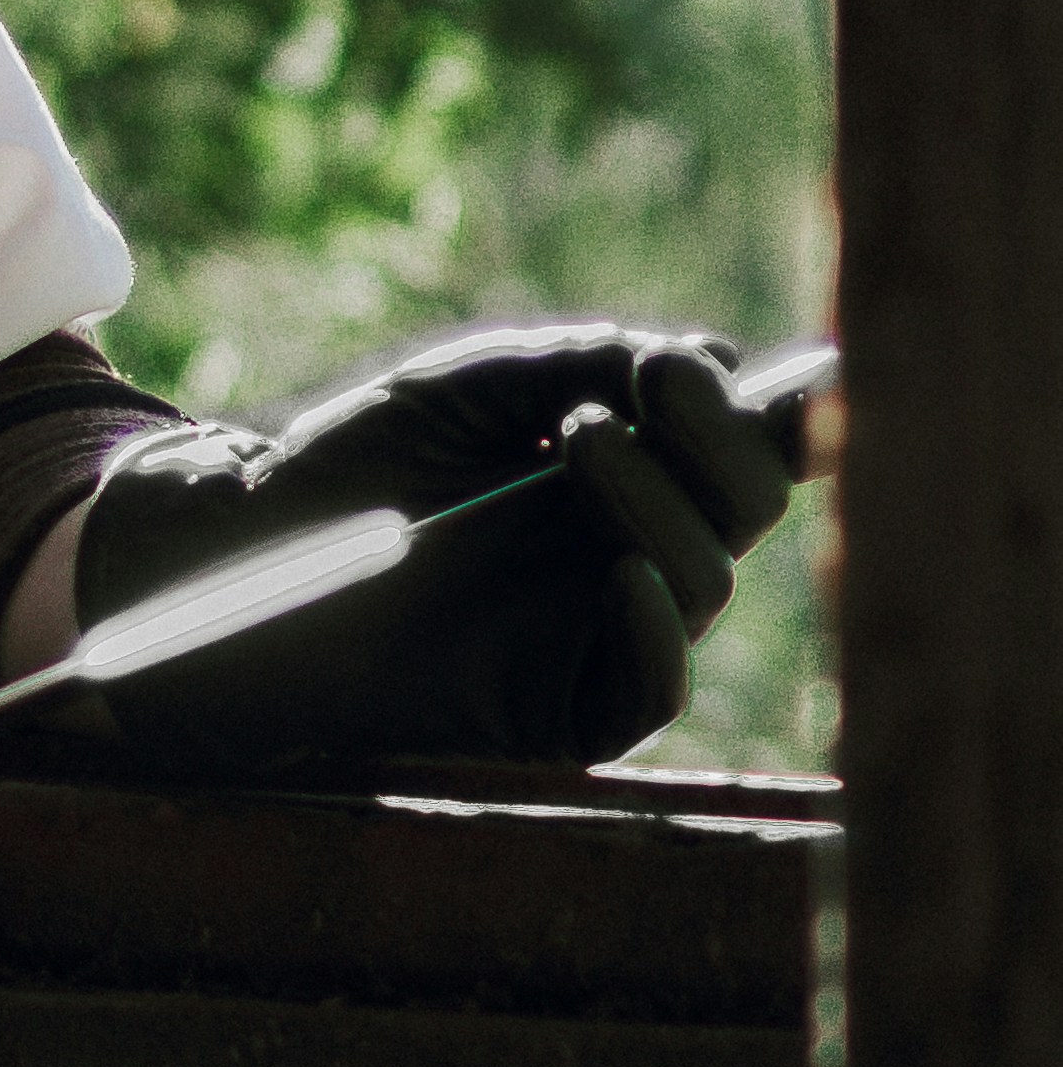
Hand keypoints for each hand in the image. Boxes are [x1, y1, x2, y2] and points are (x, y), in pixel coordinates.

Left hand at [68, 319, 800, 775]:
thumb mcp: (473, 382)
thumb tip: (718, 363)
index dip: (797, 410)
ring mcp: (609, 626)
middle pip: (747, 503)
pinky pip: (652, 683)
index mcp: (629, 467)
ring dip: (660, 498)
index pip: (742, 442)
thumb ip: (588, 360)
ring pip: (706, 575)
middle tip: (657, 382)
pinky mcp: (573, 706)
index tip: (810, 371)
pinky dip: (653, 625)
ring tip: (580, 439)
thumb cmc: (360, 458)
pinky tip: (624, 572)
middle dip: (722, 438)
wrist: (258, 549)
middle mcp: (637, 544)